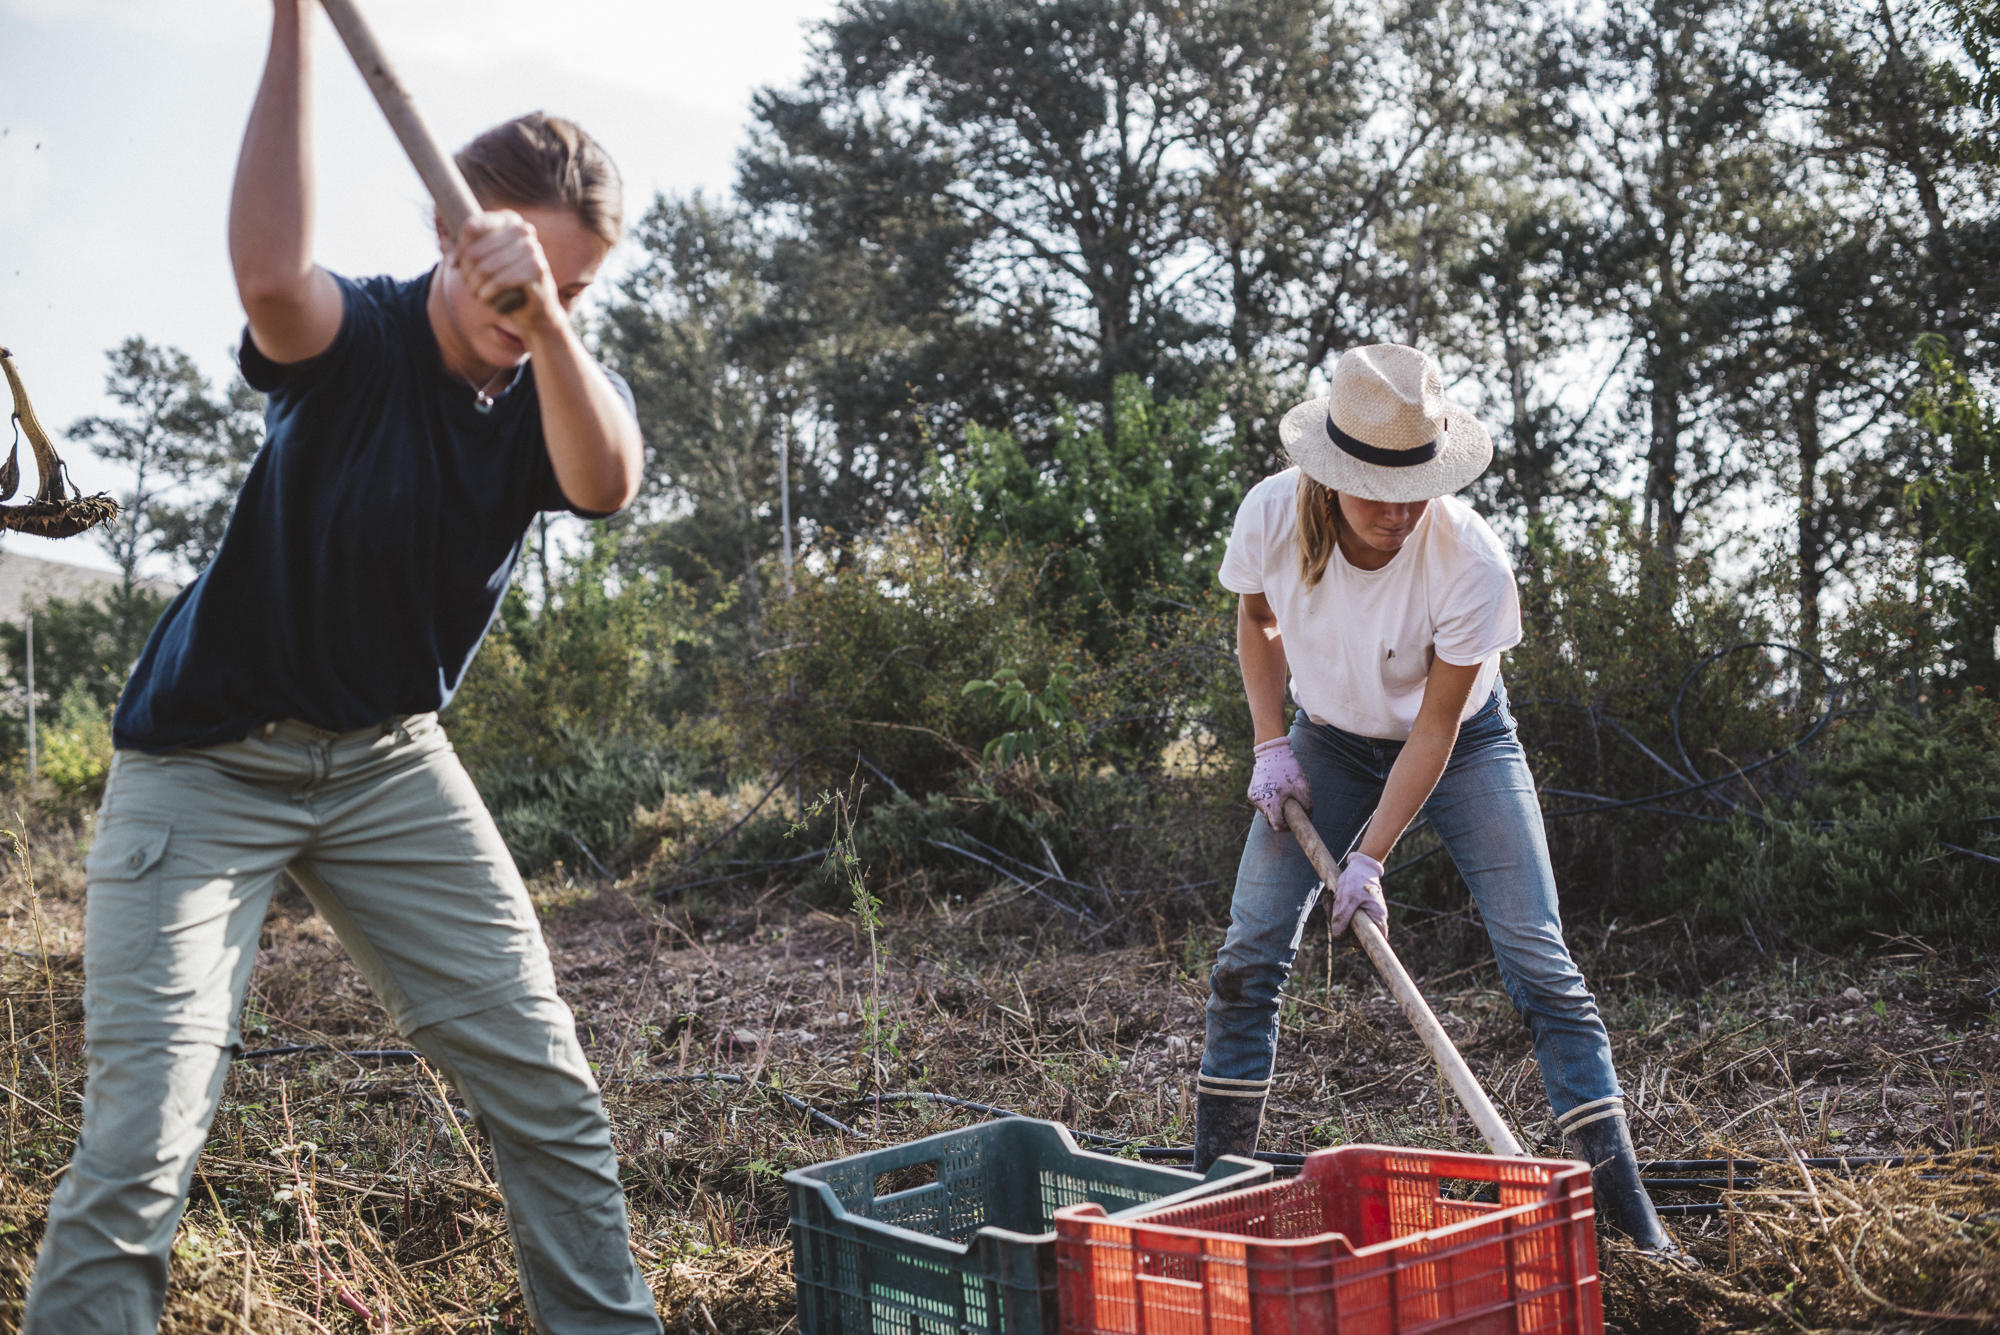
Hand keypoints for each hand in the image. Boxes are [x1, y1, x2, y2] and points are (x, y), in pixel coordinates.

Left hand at [452, 210, 561, 329]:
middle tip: (468, 285)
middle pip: (475, 252)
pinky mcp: (537, 270)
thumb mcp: (481, 261)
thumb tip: (446, 246)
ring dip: (475, 286)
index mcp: (509, 219)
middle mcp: (523, 230)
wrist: (535, 309)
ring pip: (485, 268)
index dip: (459, 249)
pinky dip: (488, 293)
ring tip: (477, 293)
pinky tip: (486, 298)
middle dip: (466, 273)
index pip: (471, 227)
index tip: (457, 263)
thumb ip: (461, 250)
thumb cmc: (505, 281)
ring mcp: (532, 249)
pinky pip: (500, 281)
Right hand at [1247, 736, 1310, 830]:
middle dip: (1281, 817)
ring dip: (1275, 807)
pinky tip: (1275, 790)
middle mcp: (1260, 802)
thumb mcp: (1301, 786)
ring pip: (1266, 810)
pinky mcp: (1251, 791)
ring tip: (1283, 796)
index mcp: (1272, 802)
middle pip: (1271, 818)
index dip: (1285, 828)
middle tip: (1290, 810)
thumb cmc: (1287, 769)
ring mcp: (1253, 797)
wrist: (1271, 752)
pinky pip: (1261, 802)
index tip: (1292, 824)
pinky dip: (1269, 800)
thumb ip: (1306, 804)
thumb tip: (1309, 816)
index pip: (1276, 825)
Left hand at [1329, 852, 1386, 937]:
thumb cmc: (1359, 879)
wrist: (1359, 865)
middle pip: (1353, 935)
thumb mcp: (1349, 897)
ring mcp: (1363, 917)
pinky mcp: (1354, 912)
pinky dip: (1334, 909)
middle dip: (1338, 923)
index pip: (1370, 941)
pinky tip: (1329, 898)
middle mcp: (1372, 921)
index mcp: (1377, 919)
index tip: (1345, 932)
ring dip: (1334, 914)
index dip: (1356, 941)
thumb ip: (1343, 916)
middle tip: (1331, 905)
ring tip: (1330, 898)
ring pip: (1345, 926)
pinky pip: (1341, 917)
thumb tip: (1337, 936)